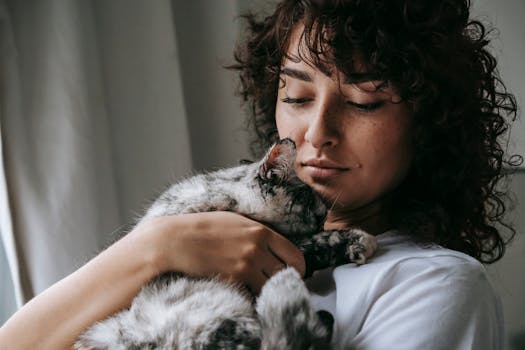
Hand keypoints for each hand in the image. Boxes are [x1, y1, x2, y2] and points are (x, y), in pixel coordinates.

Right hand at [135, 212, 305, 293]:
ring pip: (272, 286)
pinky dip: (252, 296)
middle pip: (288, 272)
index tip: (292, 272)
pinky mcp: (233, 279)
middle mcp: (257, 248)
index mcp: (261, 231)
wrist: (176, 240)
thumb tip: (273, 246)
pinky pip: (253, 294)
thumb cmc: (203, 228)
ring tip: (260, 288)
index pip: (295, 255)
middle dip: (285, 280)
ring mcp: (246, 265)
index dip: (297, 267)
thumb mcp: (236, 221)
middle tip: (277, 283)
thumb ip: (257, 233)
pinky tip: (245, 291)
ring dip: (269, 289)